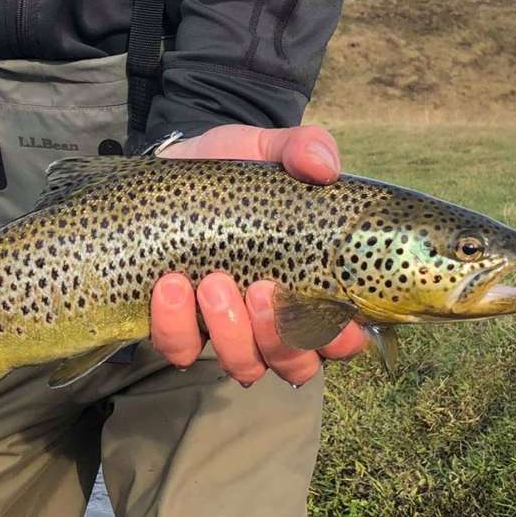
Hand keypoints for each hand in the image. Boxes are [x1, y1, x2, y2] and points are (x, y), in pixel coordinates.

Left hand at [151, 125, 366, 386]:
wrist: (177, 165)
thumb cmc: (239, 169)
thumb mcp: (271, 151)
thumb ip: (304, 149)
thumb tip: (323, 166)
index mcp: (315, 287)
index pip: (346, 338)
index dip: (342, 338)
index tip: (325, 308)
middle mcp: (278, 321)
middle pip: (297, 364)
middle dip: (280, 338)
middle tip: (259, 289)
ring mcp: (229, 330)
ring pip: (245, 367)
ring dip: (230, 333)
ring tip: (210, 281)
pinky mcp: (181, 328)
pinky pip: (183, 350)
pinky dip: (176, 326)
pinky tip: (169, 285)